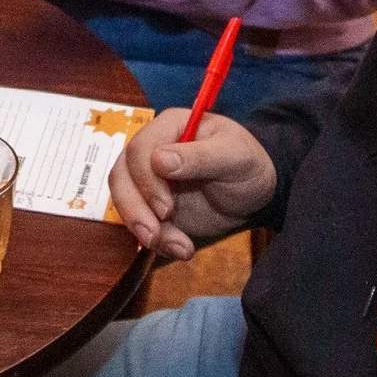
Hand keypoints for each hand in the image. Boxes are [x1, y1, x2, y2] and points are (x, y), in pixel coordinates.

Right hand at [108, 109, 276, 259]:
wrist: (254, 194)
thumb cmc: (248, 164)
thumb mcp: (234, 157)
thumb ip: (200, 157)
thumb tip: (159, 160)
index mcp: (170, 127)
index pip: (140, 149)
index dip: (146, 180)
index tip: (166, 208)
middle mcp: (152, 150)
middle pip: (122, 176)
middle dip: (135, 210)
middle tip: (155, 235)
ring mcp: (149, 179)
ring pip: (125, 201)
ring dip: (144, 230)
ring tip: (178, 247)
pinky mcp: (152, 206)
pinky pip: (141, 223)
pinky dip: (157, 241)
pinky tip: (181, 249)